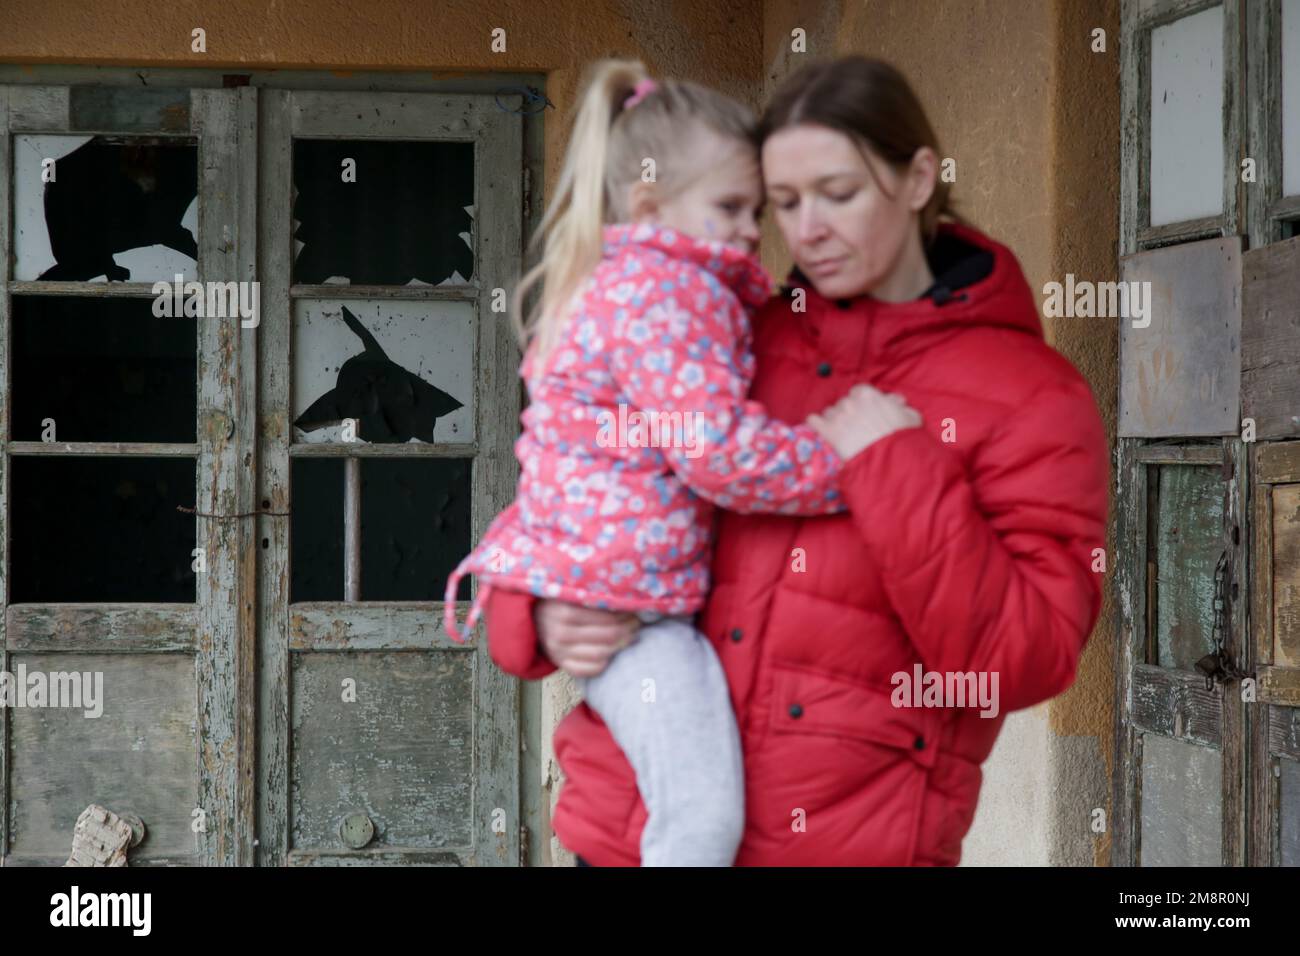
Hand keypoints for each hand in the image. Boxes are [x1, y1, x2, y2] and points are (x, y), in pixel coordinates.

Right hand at [535, 600, 638, 678]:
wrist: (531, 618)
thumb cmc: (556, 601)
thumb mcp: (568, 592)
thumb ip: (590, 593)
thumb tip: (624, 595)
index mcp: (564, 612)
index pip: (605, 617)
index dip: (624, 614)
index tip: (633, 610)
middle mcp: (560, 634)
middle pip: (607, 636)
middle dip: (627, 629)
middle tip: (636, 623)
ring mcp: (559, 652)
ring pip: (600, 654)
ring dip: (620, 646)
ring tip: (630, 636)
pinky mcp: (560, 664)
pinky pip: (588, 670)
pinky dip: (604, 664)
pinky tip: (612, 653)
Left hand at [806, 384, 921, 459]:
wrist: (890, 461)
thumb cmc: (902, 440)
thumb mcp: (910, 418)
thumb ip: (901, 406)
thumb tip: (898, 402)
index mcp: (868, 395)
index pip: (859, 392)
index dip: (862, 403)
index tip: (865, 413)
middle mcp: (850, 402)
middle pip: (843, 403)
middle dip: (848, 413)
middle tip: (855, 428)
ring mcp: (836, 416)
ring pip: (829, 412)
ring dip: (834, 421)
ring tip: (842, 435)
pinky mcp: (825, 431)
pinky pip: (813, 421)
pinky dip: (817, 426)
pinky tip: (823, 434)